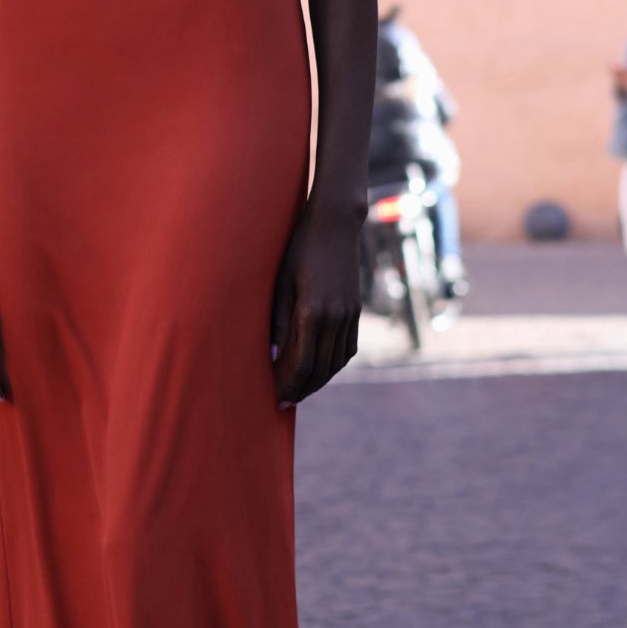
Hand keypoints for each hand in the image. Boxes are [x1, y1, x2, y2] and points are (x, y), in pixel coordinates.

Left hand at [270, 203, 362, 406]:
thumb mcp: (280, 282)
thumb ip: (278, 322)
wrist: (335, 224)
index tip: (275, 399)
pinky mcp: (355, 309)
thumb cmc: (298, 248)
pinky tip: (320, 369)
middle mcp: (335, 318)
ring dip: (318, 381)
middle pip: (319, 369)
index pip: (300, 364)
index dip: (288, 385)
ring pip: (335, 362)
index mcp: (313, 312)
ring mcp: (349, 314)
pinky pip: (347, 348)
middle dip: (301, 389)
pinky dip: (333, 365)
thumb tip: (271, 356)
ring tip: (300, 390)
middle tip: (284, 403)